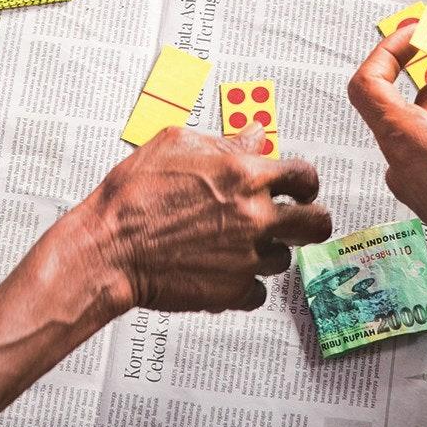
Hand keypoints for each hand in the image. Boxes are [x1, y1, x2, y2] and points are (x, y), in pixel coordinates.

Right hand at [87, 125, 330, 312]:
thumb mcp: (177, 144)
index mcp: (246, 175)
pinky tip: (222, 269)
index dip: (305, 182)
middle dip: (310, 221)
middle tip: (296, 221)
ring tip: (235, 244)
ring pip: (283, 258)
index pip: (305, 176)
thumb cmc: (134, 194)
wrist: (109, 248)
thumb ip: (225, 141)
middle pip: (317, 224)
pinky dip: (244, 284)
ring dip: (266, 251)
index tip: (300, 188)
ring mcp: (247, 257)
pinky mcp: (233, 291)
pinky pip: (258, 291)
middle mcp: (254, 217)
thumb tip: (255, 135)